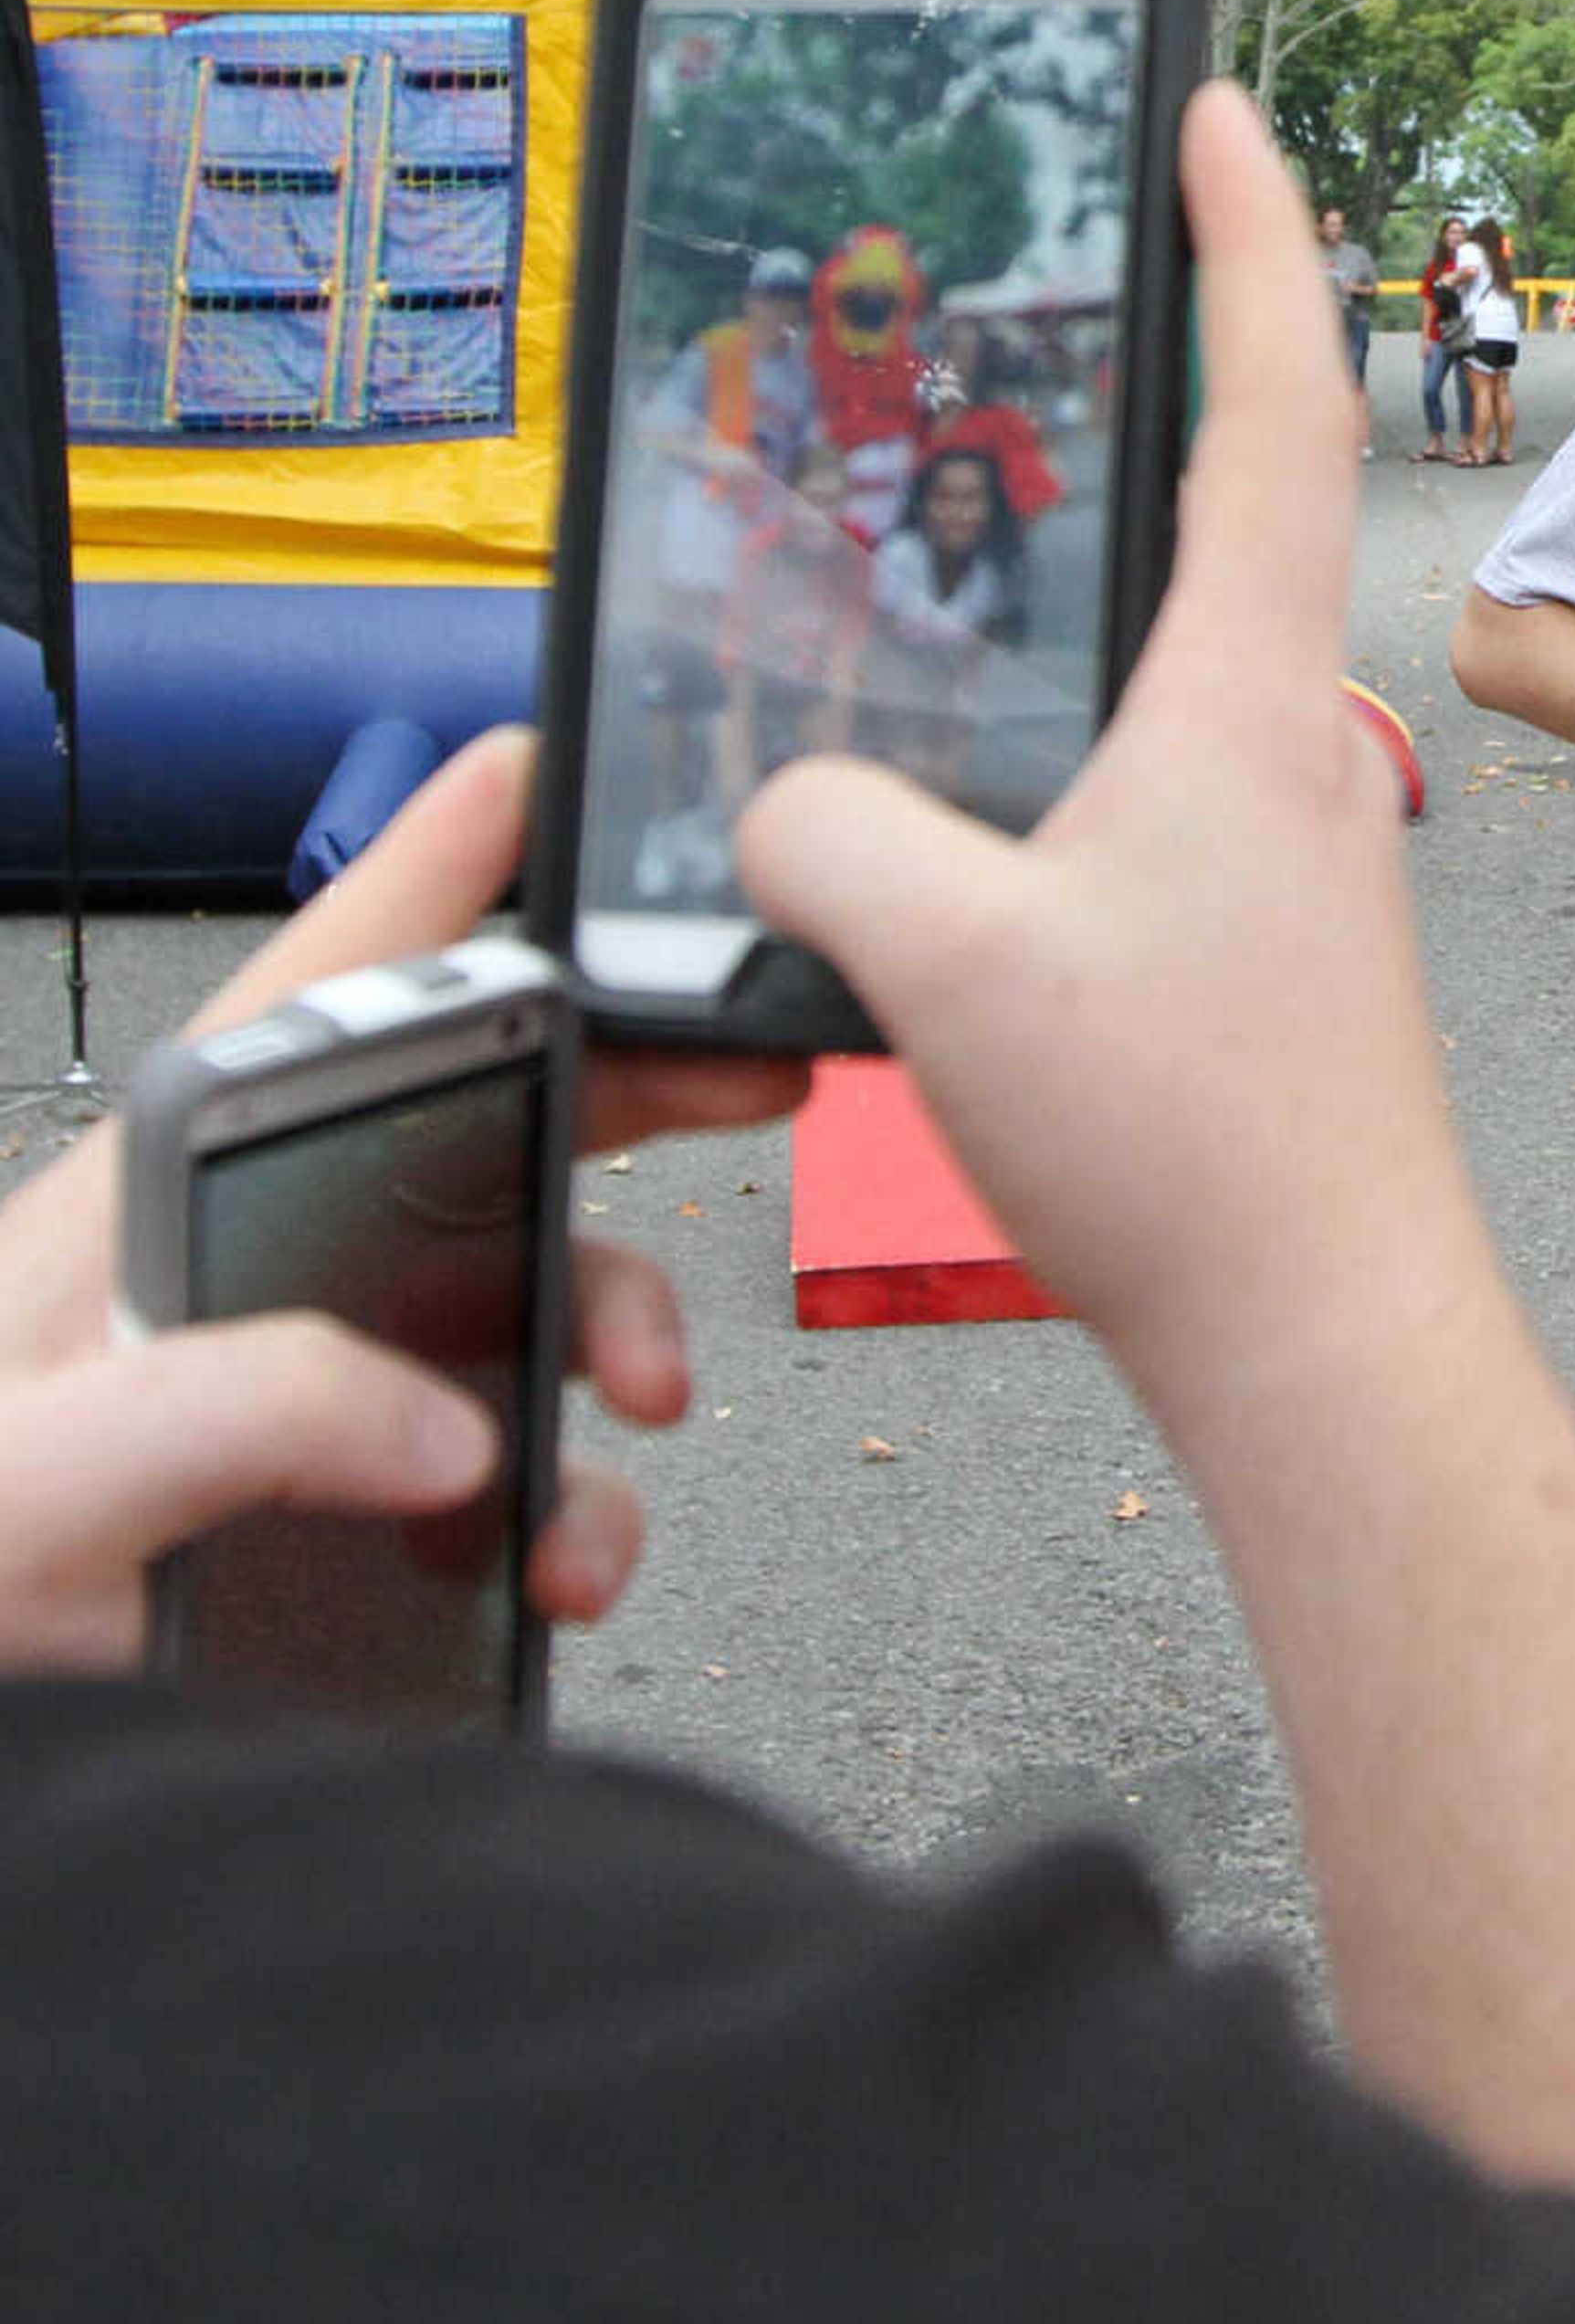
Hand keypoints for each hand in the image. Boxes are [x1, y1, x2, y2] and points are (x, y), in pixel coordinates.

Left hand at [0, 729, 804, 1669]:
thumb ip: (234, 1408)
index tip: (566, 771)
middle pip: (494, 1105)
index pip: (330, 981)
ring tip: (643, 1402)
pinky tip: (568, 1553)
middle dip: (640, 1081)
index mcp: (167, 1191)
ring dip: (630, 1335)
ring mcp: (320, 1384)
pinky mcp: (359, 1507)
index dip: (456, 857)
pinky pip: (527, 1474)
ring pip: (538, 1298)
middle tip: (754, 1066)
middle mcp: (260, 1264)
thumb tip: (448, 1422)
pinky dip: (586, 1508)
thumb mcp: (31, 1474)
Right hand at [742, 84, 1480, 1451]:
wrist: (1330, 1336)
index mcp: (1245, 695)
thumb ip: (819, 836)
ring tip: (968, 542)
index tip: (1219, 103)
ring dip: (1094, 578)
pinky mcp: (1261, 936)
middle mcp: (1292, 742)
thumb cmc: (1193, 1151)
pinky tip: (988, 788)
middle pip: (1229, 504)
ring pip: (1182, 654)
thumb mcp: (941, 965)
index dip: (1246, 230)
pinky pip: (1158, 776)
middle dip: (1152, 377)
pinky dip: (1074, 732)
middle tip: (1066, 288)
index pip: (1268, 398)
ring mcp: (1288, 841)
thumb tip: (778, 804)